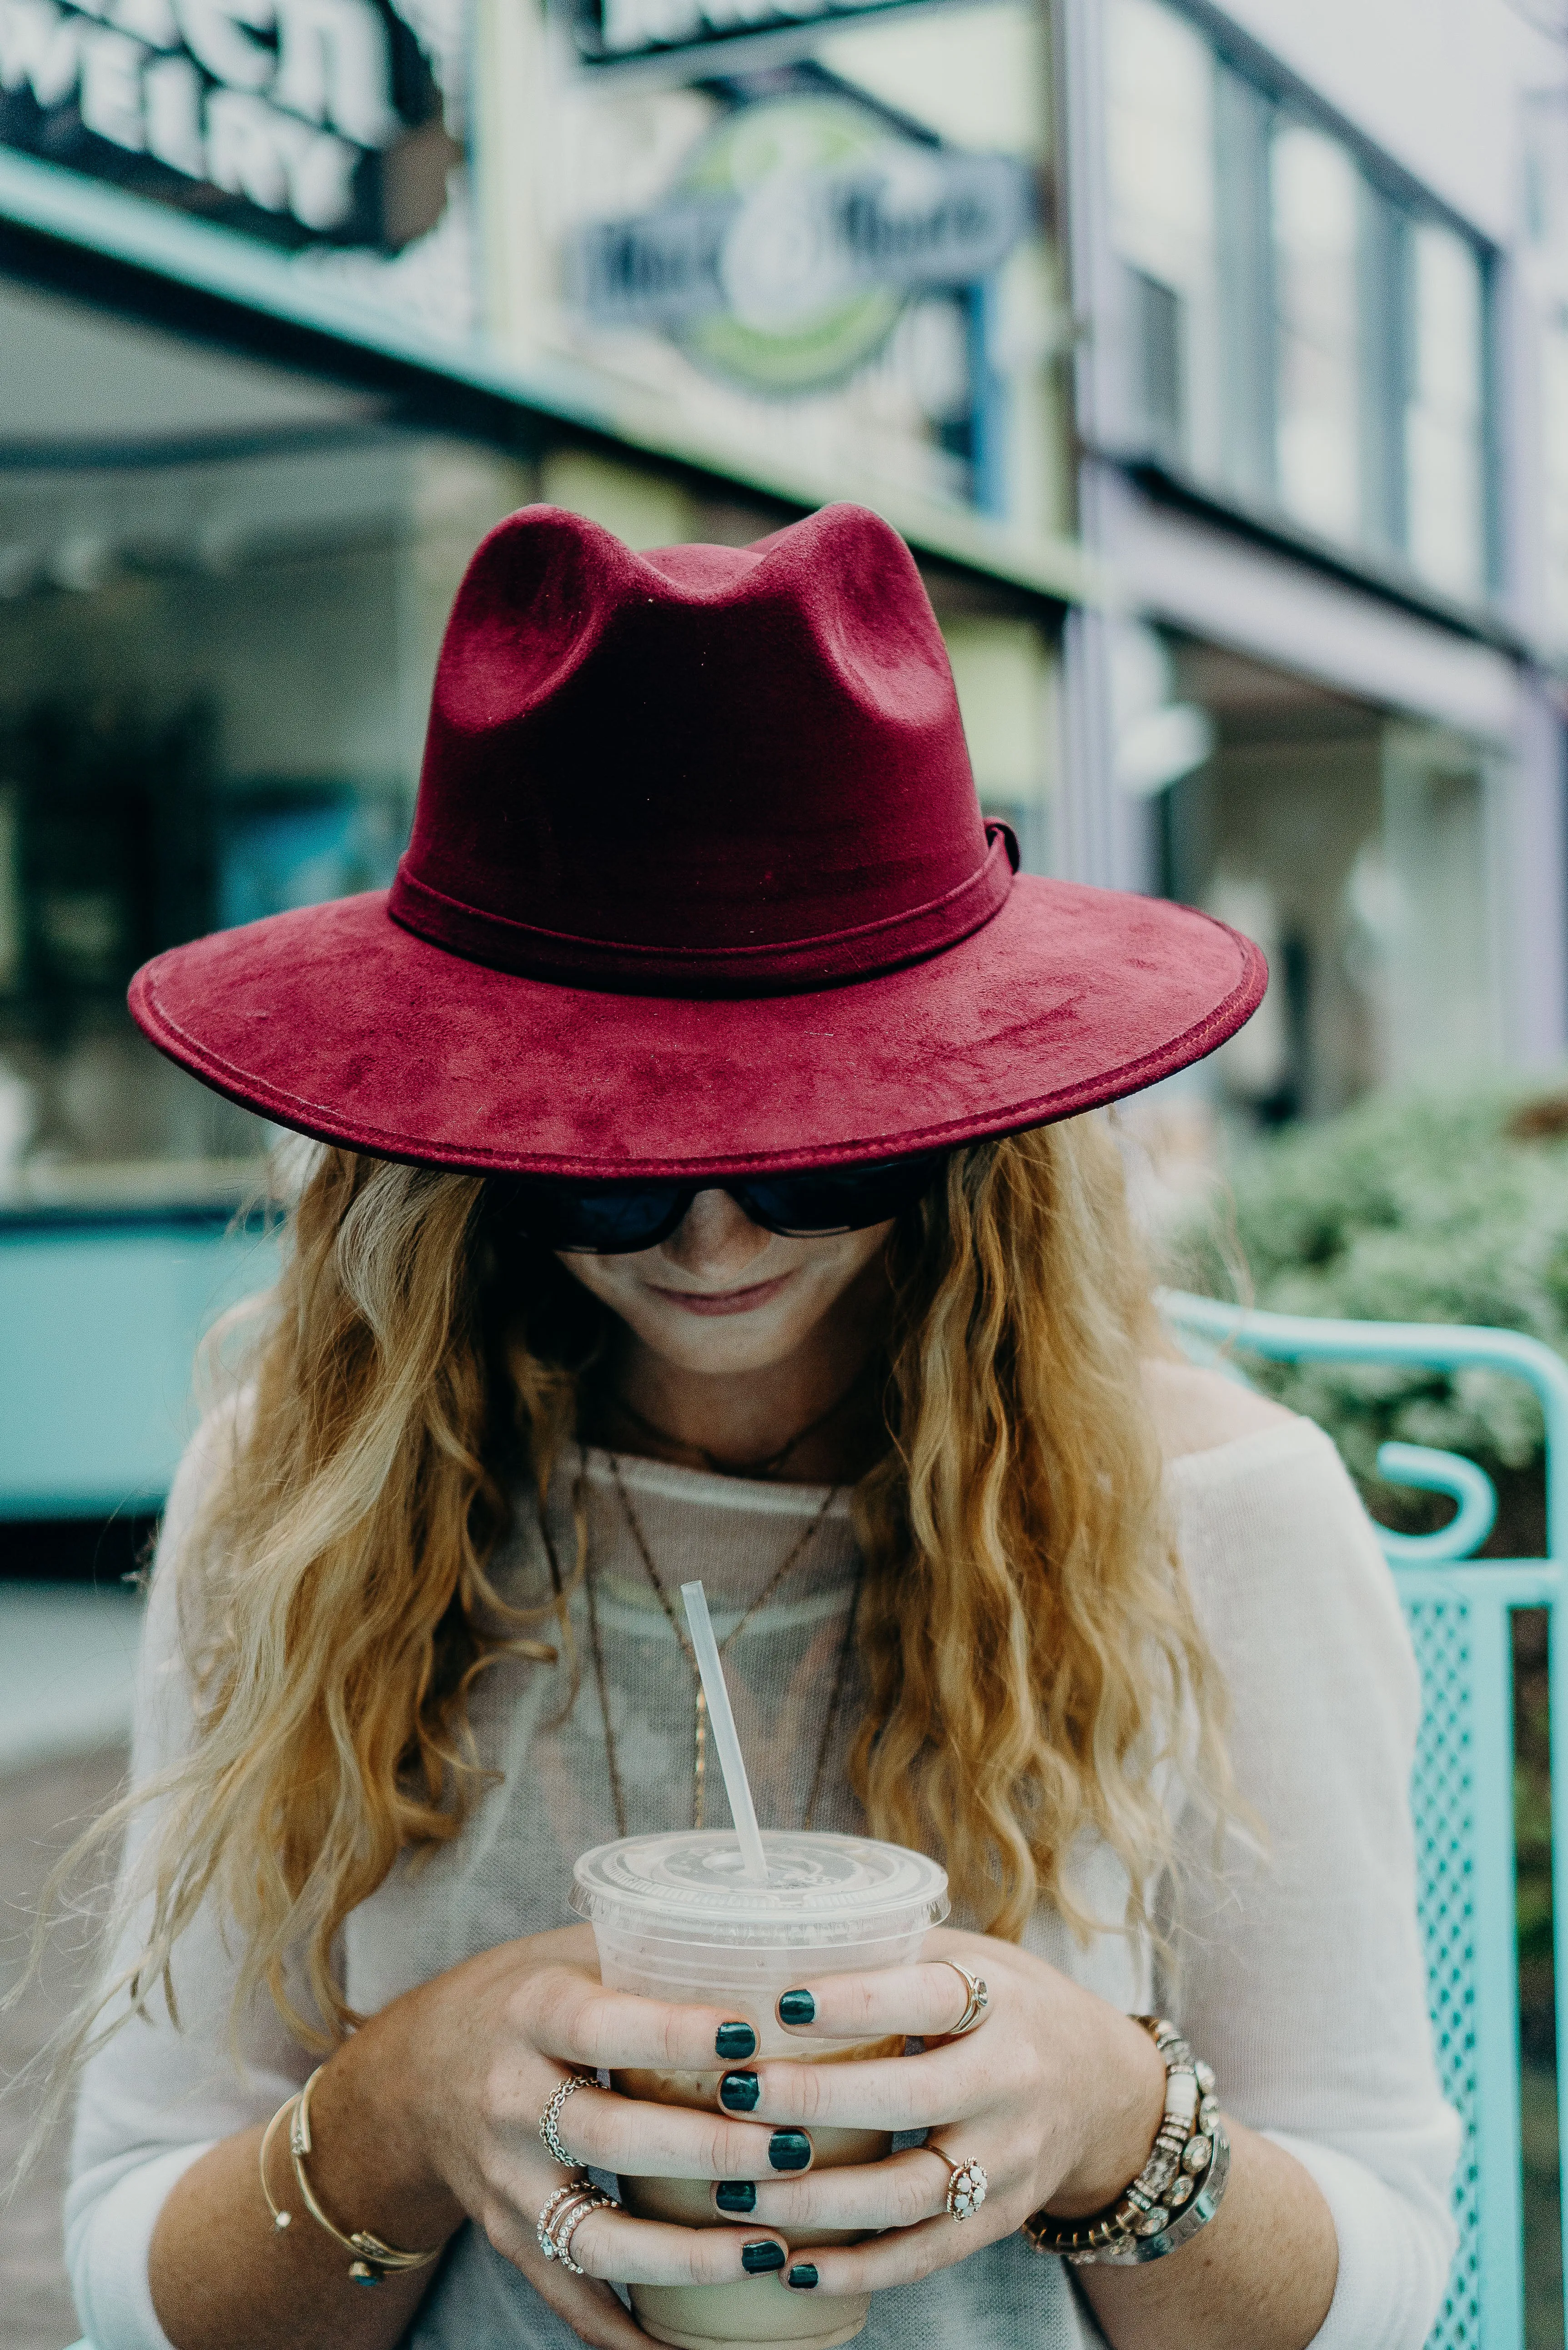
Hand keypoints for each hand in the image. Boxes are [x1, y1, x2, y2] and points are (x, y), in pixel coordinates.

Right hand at [389, 1922, 807, 2346]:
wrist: (417, 2074)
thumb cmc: (527, 1998)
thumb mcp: (573, 1951)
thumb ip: (654, 1949)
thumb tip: (773, 1956)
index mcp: (532, 2012)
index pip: (603, 2025)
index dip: (677, 2035)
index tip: (751, 2040)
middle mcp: (509, 2098)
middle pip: (610, 2137)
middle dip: (709, 2151)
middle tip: (792, 2148)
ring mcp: (506, 2179)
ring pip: (597, 2235)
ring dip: (689, 2254)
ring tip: (771, 2247)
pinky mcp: (510, 2236)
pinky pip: (570, 2296)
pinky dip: (629, 2333)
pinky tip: (692, 2345)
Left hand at [698, 1926, 1166, 2299]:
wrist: (1107, 2091)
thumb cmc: (1011, 2006)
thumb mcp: (973, 1958)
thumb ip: (893, 1949)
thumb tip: (776, 1933)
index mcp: (999, 2000)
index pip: (927, 1998)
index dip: (855, 2002)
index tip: (780, 2002)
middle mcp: (1011, 2080)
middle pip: (909, 2099)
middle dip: (815, 2100)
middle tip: (735, 2093)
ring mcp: (1009, 2158)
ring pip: (909, 2190)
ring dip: (817, 2196)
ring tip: (736, 2187)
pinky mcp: (1000, 2218)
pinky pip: (926, 2252)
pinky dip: (859, 2268)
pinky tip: (792, 2267)